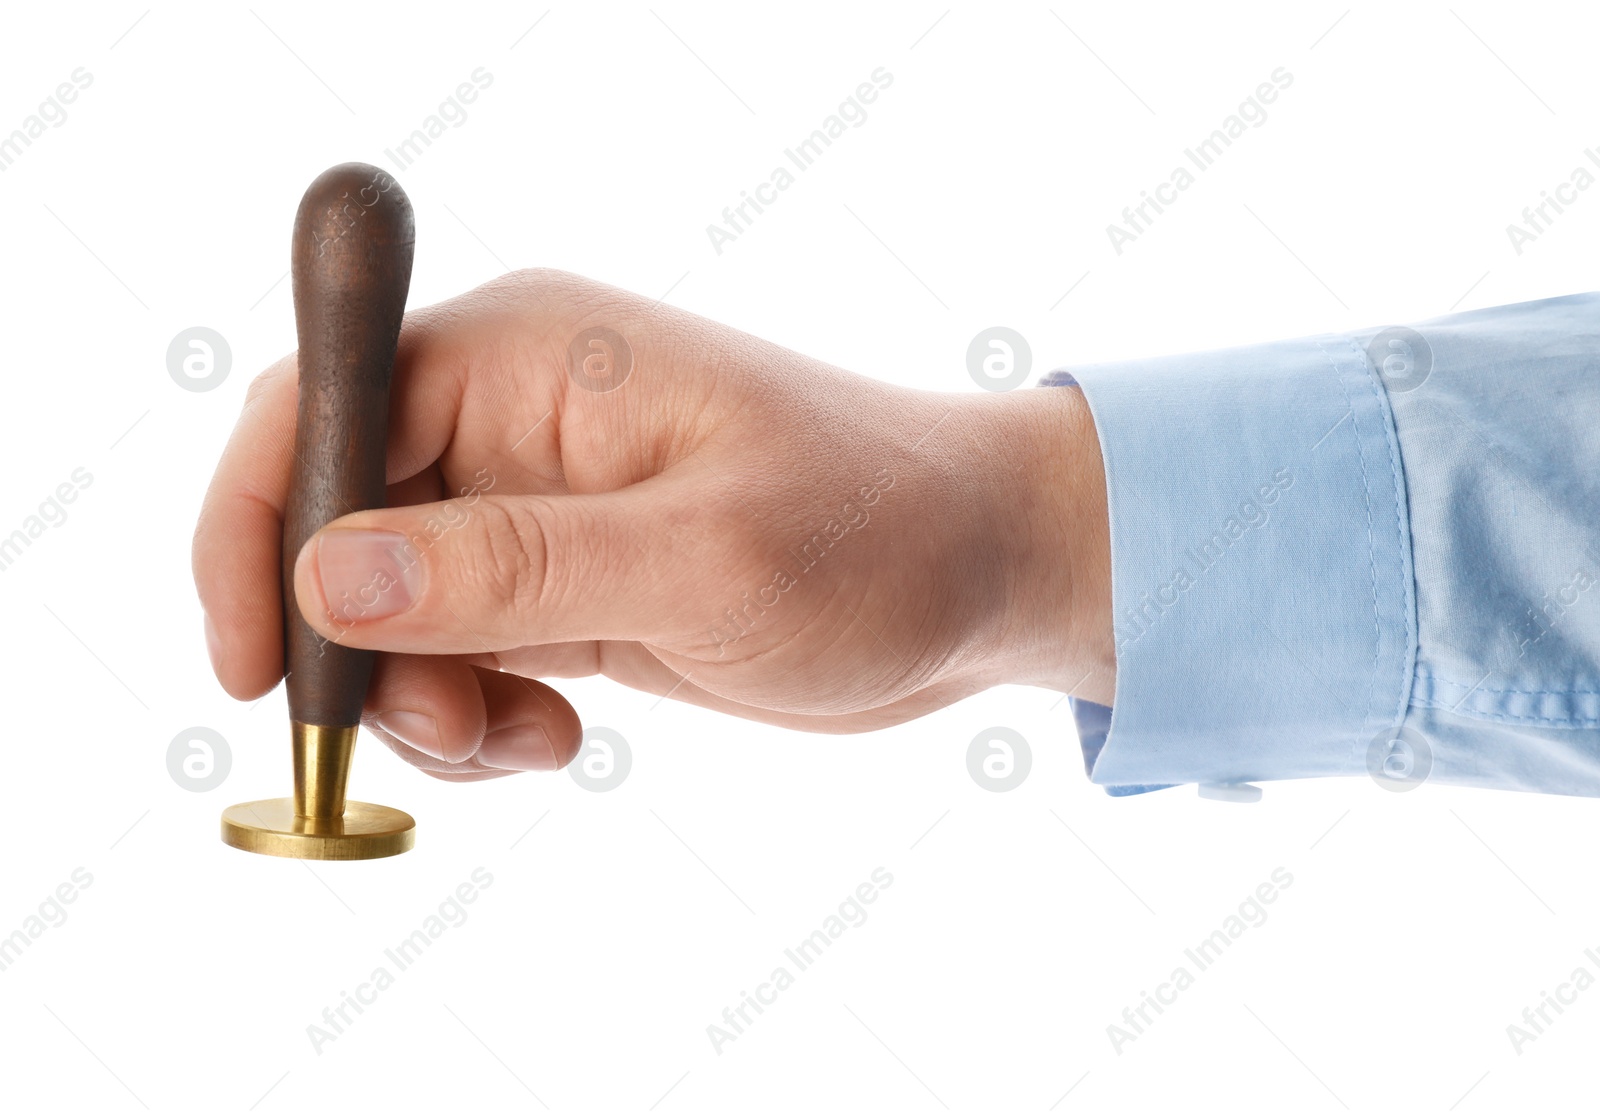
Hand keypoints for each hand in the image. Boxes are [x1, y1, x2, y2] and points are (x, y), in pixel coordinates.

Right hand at [193, 270, 1113, 781]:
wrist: (980, 576)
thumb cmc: (878, 535)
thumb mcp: (705, 560)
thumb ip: (514, 567)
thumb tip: (326, 577)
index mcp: (526, 354)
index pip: (317, 409)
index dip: (253, 533)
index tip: (255, 670)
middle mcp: (509, 418)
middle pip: (334, 521)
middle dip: (354, 647)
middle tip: (445, 732)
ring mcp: (534, 503)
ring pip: (389, 607)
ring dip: (421, 697)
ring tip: (524, 737)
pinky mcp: (564, 578)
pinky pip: (457, 651)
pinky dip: (472, 711)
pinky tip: (555, 735)